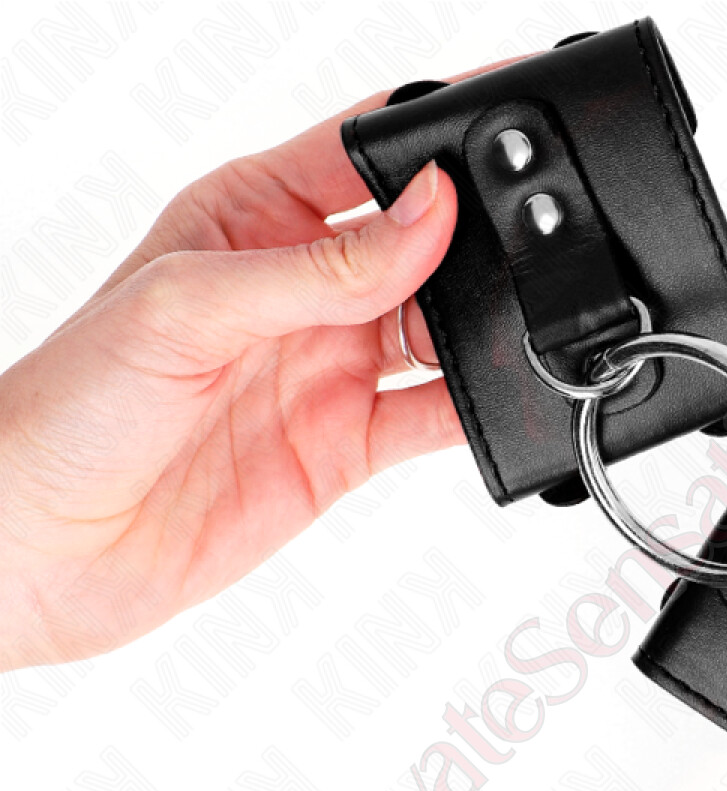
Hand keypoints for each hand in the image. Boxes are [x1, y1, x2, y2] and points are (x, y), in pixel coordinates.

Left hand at [0, 91, 462, 669]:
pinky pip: (435, 416)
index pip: (364, 153)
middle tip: (516, 249)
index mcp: (252, 216)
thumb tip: (427, 213)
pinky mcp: (350, 445)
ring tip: (510, 324)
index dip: (434, 144)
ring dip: (483, 325)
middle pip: (421, 244)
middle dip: (472, 241)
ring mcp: (331, 367)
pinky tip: (502, 395)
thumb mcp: (190, 306)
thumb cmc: (71, 408)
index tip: (496, 151)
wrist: (50, 549)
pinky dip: (480, 407)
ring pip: (441, 329)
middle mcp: (302, 289)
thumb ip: (319, 266)